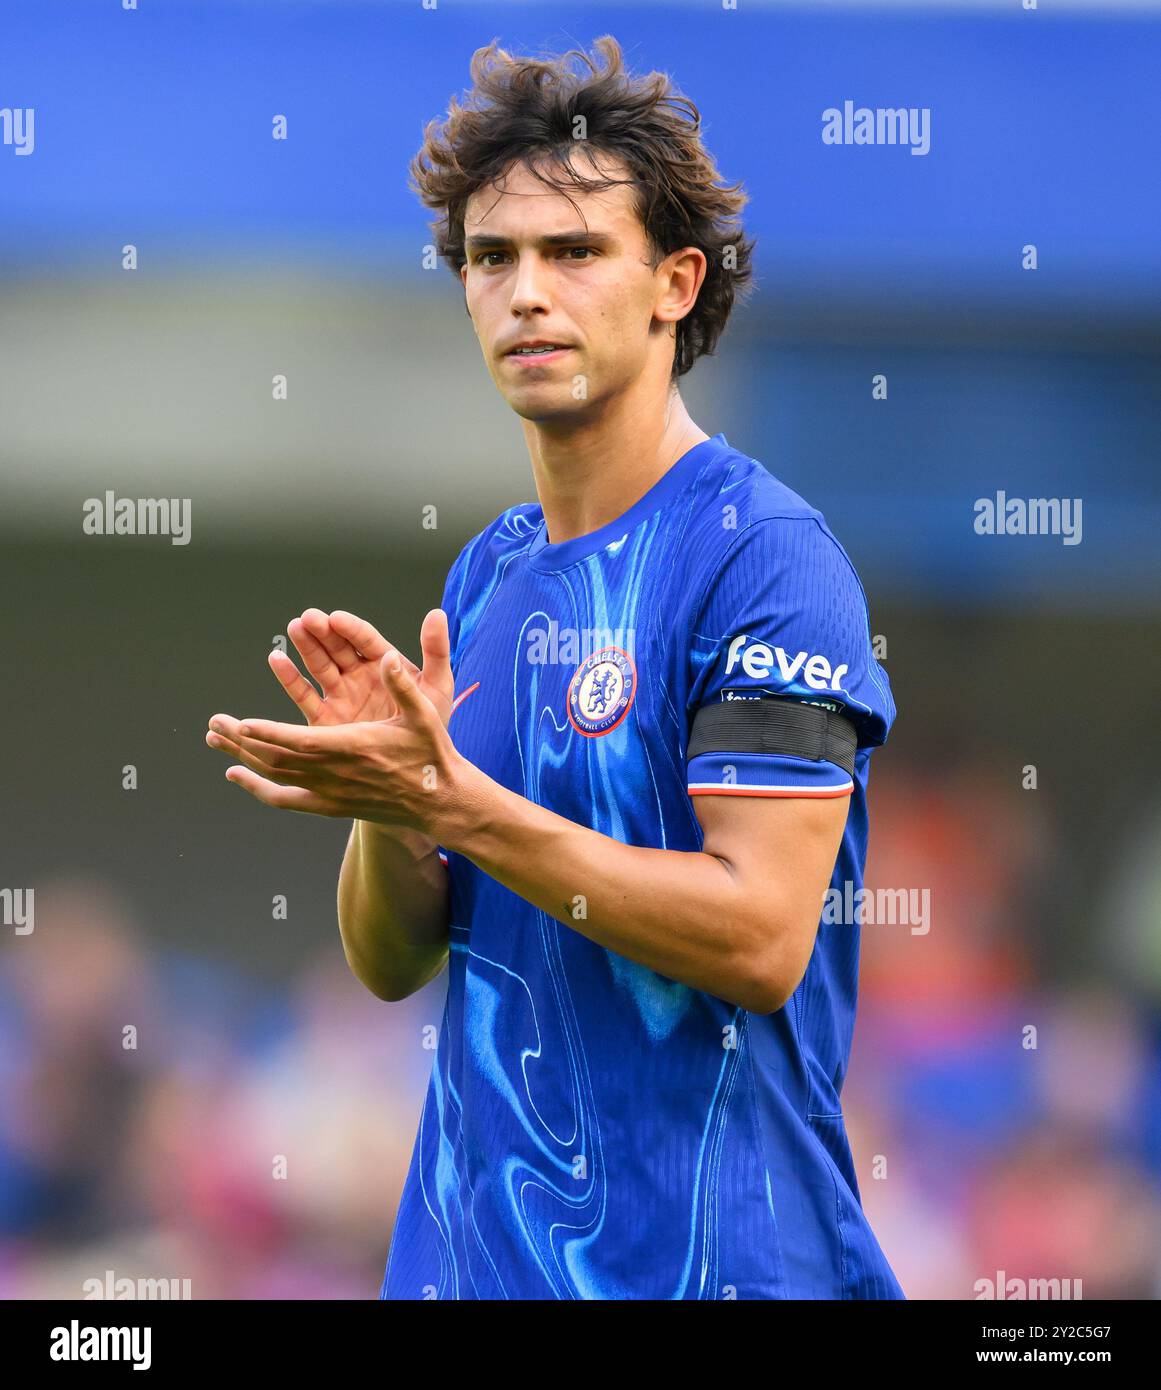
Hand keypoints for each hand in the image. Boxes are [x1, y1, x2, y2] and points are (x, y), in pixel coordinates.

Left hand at [206, 641, 468, 834]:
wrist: (439, 801)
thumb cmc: (432, 753)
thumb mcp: (425, 713)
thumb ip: (403, 685)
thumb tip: (389, 658)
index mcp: (353, 747)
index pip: (300, 741)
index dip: (267, 732)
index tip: (240, 722)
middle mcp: (336, 773)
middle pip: (276, 759)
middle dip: (241, 740)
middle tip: (215, 723)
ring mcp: (330, 792)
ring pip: (276, 776)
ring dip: (242, 757)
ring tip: (215, 739)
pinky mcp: (330, 806)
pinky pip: (285, 800)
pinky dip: (257, 788)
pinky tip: (235, 776)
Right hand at [267, 607, 454, 727]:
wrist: (415, 769)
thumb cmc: (431, 724)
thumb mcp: (438, 686)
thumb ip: (435, 651)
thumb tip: (437, 614)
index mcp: (385, 664)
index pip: (365, 640)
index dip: (351, 629)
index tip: (337, 619)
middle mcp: (359, 675)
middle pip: (338, 647)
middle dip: (323, 631)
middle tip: (308, 619)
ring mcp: (340, 695)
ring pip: (319, 665)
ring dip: (305, 646)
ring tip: (294, 628)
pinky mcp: (325, 718)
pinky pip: (304, 695)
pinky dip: (289, 677)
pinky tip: (277, 659)